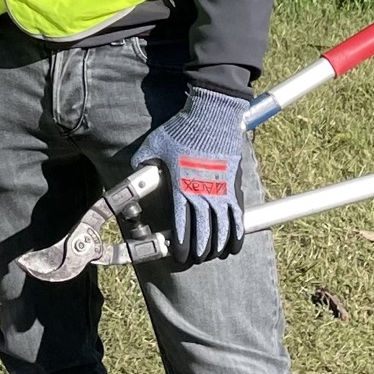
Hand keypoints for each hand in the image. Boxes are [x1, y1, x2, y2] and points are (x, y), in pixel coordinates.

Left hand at [132, 86, 247, 264]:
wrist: (212, 114)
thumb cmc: (181, 130)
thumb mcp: (154, 146)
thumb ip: (143, 163)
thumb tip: (134, 172)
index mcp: (182, 188)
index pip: (182, 226)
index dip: (181, 245)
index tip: (179, 256)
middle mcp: (203, 194)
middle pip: (204, 233)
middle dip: (198, 251)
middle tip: (194, 259)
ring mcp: (223, 191)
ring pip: (223, 229)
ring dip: (218, 246)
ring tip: (212, 255)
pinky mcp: (236, 186)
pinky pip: (239, 217)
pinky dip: (237, 234)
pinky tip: (233, 246)